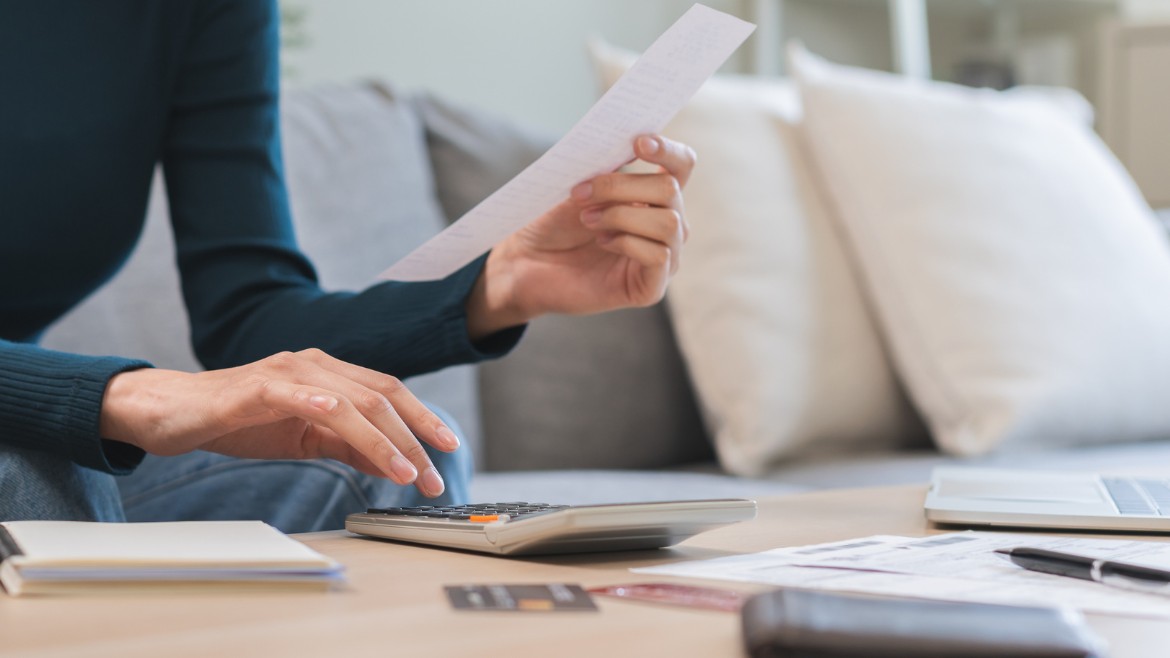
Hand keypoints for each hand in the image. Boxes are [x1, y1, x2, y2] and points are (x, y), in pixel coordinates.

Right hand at [99, 349, 458, 496]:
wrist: (174, 412)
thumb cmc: (240, 421)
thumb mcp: (306, 438)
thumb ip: (349, 445)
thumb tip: (394, 463)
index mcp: (331, 375)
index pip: (389, 394)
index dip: (423, 419)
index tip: (448, 449)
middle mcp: (315, 365)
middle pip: (380, 396)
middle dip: (413, 438)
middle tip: (431, 475)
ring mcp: (286, 371)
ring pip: (348, 400)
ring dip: (381, 438)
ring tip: (403, 470)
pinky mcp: (254, 386)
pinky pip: (294, 392)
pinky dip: (320, 403)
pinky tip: (338, 416)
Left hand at [466, 134, 695, 337]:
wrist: (526, 263)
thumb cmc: (553, 222)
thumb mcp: (579, 185)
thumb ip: (608, 165)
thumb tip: (630, 142)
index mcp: (653, 196)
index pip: (681, 166)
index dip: (667, 151)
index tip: (638, 142)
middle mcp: (666, 225)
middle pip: (670, 189)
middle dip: (622, 186)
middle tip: (581, 194)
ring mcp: (664, 257)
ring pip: (669, 223)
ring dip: (621, 215)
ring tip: (588, 221)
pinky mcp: (651, 287)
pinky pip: (659, 256)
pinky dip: (627, 243)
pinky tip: (602, 243)